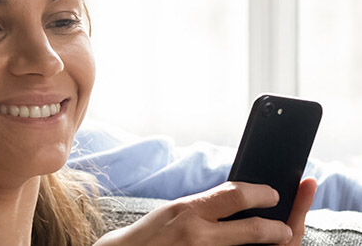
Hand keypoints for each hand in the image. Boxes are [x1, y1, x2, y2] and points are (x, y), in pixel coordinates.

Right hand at [95, 179, 316, 245]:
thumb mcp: (174, 211)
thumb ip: (206, 206)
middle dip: (280, 229)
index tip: (272, 194)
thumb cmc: (149, 236)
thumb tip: (239, 199)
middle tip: (285, 227)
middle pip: (254, 231)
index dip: (261, 193)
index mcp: (189, 211)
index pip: (235, 195)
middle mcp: (197, 236)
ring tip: (275, 240)